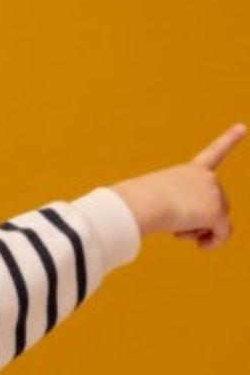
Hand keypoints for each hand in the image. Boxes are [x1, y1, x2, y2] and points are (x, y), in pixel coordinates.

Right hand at [109, 122, 244, 250]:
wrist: (141, 204)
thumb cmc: (134, 204)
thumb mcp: (150, 200)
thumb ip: (165, 208)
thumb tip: (166, 227)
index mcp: (188, 171)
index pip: (212, 153)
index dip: (229, 140)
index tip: (242, 127)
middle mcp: (206, 177)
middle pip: (214, 204)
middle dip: (199, 220)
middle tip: (176, 228)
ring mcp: (213, 193)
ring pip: (216, 221)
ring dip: (198, 231)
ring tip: (177, 232)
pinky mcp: (216, 212)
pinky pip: (223, 234)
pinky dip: (214, 243)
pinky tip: (201, 247)